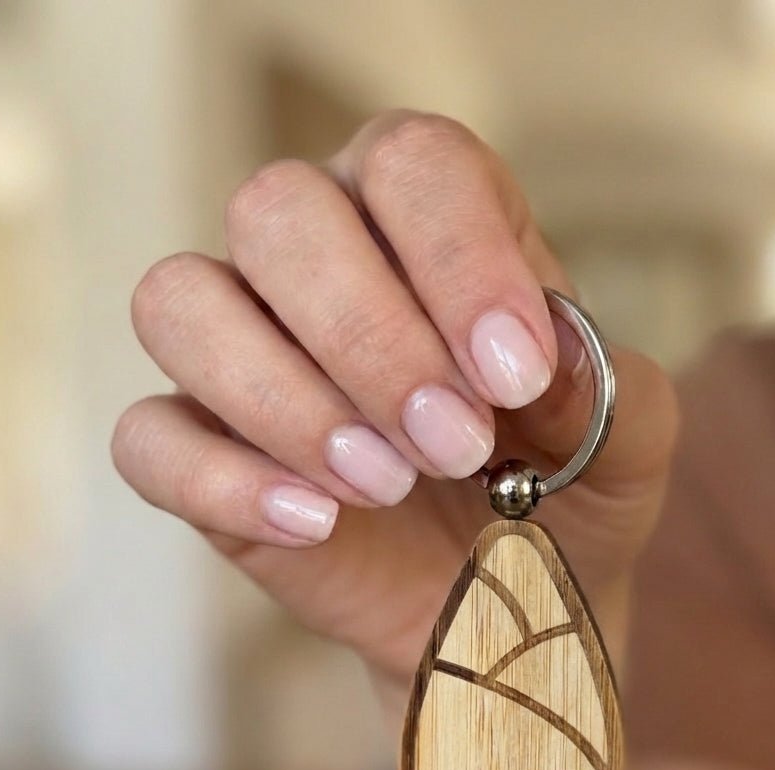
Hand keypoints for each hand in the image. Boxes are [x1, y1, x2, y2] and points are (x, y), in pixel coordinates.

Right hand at [112, 111, 677, 686]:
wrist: (511, 601)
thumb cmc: (567, 497)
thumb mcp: (627, 446)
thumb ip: (606, 390)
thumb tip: (537, 363)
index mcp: (430, 221)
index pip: (411, 163)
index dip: (458, 257)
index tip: (514, 376)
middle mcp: (320, 259)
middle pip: (278, 213)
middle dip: (372, 339)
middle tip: (453, 446)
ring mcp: (245, 350)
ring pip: (182, 303)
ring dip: (288, 399)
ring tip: (385, 486)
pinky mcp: (199, 449)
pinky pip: (147, 436)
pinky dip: (224, 479)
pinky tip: (317, 523)